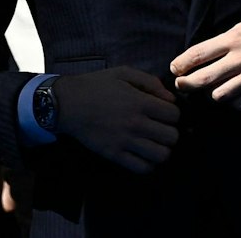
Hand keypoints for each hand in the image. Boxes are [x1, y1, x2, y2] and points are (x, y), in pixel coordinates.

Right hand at [50, 67, 179, 173]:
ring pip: (161, 155)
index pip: (175, 115)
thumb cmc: (95, 86)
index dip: (172, 114)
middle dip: (170, 132)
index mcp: (140, 102)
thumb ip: (150, 82)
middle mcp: (135, 123)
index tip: (163, 113)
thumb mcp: (122, 73)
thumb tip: (171, 99)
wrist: (65, 103)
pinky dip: (148, 164)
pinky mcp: (114, 154)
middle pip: (172, 137)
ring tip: (153, 143)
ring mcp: (125, 141)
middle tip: (159, 129)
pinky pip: (142, 168)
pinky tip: (142, 154)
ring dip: (161, 149)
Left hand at [171, 10, 240, 107]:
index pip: (198, 54)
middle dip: (186, 84)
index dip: (181, 64)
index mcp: (232, 40)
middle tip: (180, 84)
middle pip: (204, 79)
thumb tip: (201, 57)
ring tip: (212, 88)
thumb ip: (222, 42)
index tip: (174, 68)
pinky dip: (233, 102)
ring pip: (220, 95)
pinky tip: (232, 95)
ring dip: (212, 93)